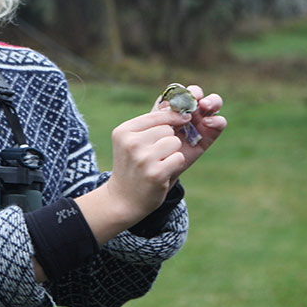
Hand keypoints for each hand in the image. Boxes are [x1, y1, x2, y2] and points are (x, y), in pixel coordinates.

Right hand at [76, 89, 225, 244]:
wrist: (124, 199)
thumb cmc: (133, 166)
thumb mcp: (133, 141)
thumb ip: (152, 123)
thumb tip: (175, 107)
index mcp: (123, 131)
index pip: (156, 115)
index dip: (172, 117)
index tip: (183, 118)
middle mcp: (131, 143)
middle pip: (167, 129)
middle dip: (168, 140)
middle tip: (155, 154)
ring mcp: (143, 158)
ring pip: (174, 142)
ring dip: (172, 152)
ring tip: (158, 162)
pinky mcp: (156, 173)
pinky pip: (178, 157)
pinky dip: (175, 164)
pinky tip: (162, 172)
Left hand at [152, 85, 225, 181]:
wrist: (156, 169)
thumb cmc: (150, 146)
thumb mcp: (152, 129)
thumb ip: (160, 115)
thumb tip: (169, 104)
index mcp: (172, 105)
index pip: (179, 90)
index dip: (180, 91)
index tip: (177, 99)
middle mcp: (188, 110)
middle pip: (197, 93)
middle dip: (197, 93)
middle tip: (194, 99)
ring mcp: (200, 120)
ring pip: (213, 102)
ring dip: (212, 101)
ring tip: (204, 106)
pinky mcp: (210, 134)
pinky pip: (220, 122)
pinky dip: (217, 120)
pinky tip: (207, 123)